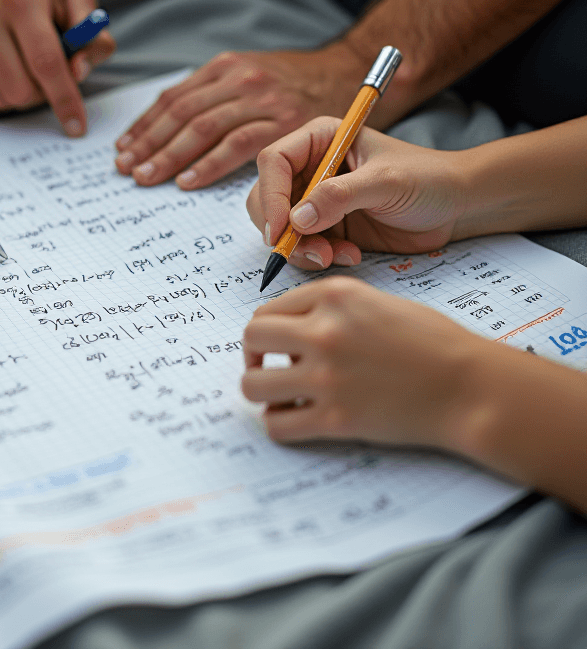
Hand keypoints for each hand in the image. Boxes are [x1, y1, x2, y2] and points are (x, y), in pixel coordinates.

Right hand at [0, 0, 114, 135]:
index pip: (45, 62)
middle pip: (19, 88)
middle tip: (47, 76)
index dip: (65, 98)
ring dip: (18, 97)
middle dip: (41, 94)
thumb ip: (93, 38)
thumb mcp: (78, 1)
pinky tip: (2, 70)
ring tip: (25, 70)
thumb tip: (78, 72)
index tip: (77, 127)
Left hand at [114, 46, 363, 188]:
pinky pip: (237, 146)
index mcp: (226, 66)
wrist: (348, 69)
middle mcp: (240, 78)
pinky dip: (208, 165)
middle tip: (127, 168)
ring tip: (146, 177)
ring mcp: (262, 98)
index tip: (125, 147)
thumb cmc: (295, 81)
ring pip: (203, 129)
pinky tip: (186, 181)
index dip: (145, 124)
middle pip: (182, 113)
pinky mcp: (284, 121)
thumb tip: (172, 124)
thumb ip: (217, 93)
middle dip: (149, 143)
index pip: (173, 98)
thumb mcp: (252, 72)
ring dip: (169, 156)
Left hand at [241, 276, 487, 447]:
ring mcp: (327, 376)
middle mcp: (324, 331)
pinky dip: (279, 425)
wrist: (471, 386)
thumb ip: (332, 308)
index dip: (268, 329)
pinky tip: (296, 420)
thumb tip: (294, 329)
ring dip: (261, 393)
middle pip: (251, 338)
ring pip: (253, 385)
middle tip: (267, 369)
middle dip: (253, 356)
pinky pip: (278, 425)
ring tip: (279, 397)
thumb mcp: (378, 302)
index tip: (273, 345)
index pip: (268, 308)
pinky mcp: (336, 418)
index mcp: (334, 295)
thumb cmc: (434, 343)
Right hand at [246, 117, 466, 270]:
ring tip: (335, 256)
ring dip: (301, 248)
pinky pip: (302, 246)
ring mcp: (315, 199)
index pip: (274, 162)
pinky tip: (349, 255)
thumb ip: (340, 196)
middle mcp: (310, 168)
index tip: (282, 229)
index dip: (271, 195)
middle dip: (282, 229)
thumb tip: (297, 218)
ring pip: (280, 227)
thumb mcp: (386, 182)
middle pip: (266, 197)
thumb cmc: (427, 179)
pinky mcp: (326, 227)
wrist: (456, 206)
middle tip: (310, 250)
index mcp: (319, 140)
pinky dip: (318, 257)